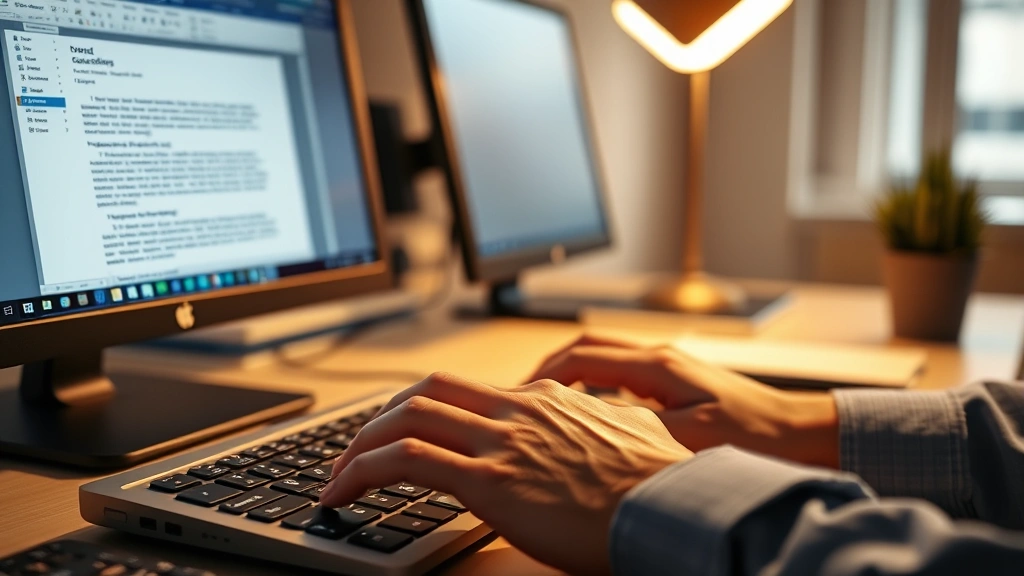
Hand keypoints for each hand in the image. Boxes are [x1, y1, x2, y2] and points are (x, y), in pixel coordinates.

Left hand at [321, 372, 690, 575]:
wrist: (674, 508)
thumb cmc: (662, 484)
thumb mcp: (634, 435)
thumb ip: (605, 423)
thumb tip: (605, 426)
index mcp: (547, 399)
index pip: (467, 389)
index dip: (426, 407)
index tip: (407, 430)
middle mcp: (517, 408)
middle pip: (427, 390)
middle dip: (383, 416)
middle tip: (360, 445)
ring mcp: (501, 441)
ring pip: (406, 418)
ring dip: (361, 443)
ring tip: (338, 474)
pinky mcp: (489, 481)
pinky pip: (405, 462)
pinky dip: (361, 472)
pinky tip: (342, 493)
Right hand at [530, 335, 838, 467]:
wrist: (798, 432)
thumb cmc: (755, 434)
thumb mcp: (692, 438)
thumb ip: (638, 431)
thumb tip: (591, 431)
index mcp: (658, 365)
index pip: (583, 356)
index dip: (545, 375)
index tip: (521, 396)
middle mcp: (659, 358)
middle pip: (587, 347)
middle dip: (548, 368)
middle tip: (522, 396)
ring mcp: (667, 368)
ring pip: (603, 359)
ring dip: (570, 376)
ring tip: (546, 404)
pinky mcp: (675, 382)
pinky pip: (620, 375)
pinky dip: (593, 387)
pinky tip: (589, 414)